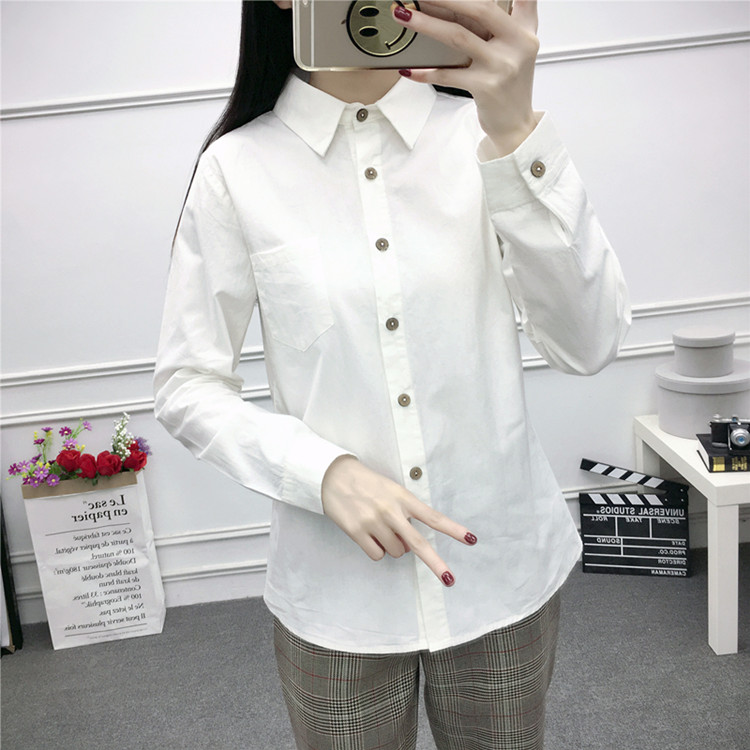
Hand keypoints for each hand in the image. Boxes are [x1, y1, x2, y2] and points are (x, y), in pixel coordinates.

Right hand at [321, 455, 476, 585]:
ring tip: (380, 528)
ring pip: (396, 552)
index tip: (471, 539)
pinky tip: (368, 534)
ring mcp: (374, 522)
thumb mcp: (391, 490)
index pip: (432, 516)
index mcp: (403, 498)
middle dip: (436, 563)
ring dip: (393, 546)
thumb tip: (409, 545)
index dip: (453, 529)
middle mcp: (391, 511)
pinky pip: (377, 554)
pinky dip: (376, 549)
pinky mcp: (357, 531)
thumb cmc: (367, 483)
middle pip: (418, 543)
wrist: (334, 476)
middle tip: (450, 580)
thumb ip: (404, 513)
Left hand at [393, 0, 540, 155]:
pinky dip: (425, 72)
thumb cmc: (511, 85)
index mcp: (524, 30)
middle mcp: (516, 44)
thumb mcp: (519, 48)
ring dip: (426, 24)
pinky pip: (448, 75)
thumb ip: (510, 21)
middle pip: (478, 9)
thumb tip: (472, 5)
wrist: (515, 125)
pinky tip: (409, 69)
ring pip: (457, 36)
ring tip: (405, 16)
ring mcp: (501, 66)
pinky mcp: (484, 87)